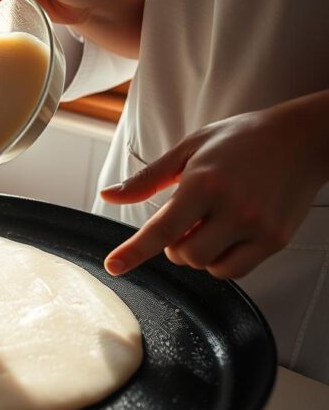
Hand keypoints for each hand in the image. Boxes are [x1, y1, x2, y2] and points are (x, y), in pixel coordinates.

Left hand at [101, 94, 328, 278]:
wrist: (301, 140)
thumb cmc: (239, 140)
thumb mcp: (188, 149)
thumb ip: (147, 178)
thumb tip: (108, 195)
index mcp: (203, 183)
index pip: (162, 229)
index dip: (134, 251)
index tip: (113, 266)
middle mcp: (232, 208)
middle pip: (183, 255)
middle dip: (174, 244)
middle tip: (187, 219)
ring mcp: (257, 227)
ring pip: (208, 266)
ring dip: (198, 253)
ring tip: (210, 223)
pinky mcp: (275, 240)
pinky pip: (235, 270)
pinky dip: (222, 260)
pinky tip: (227, 233)